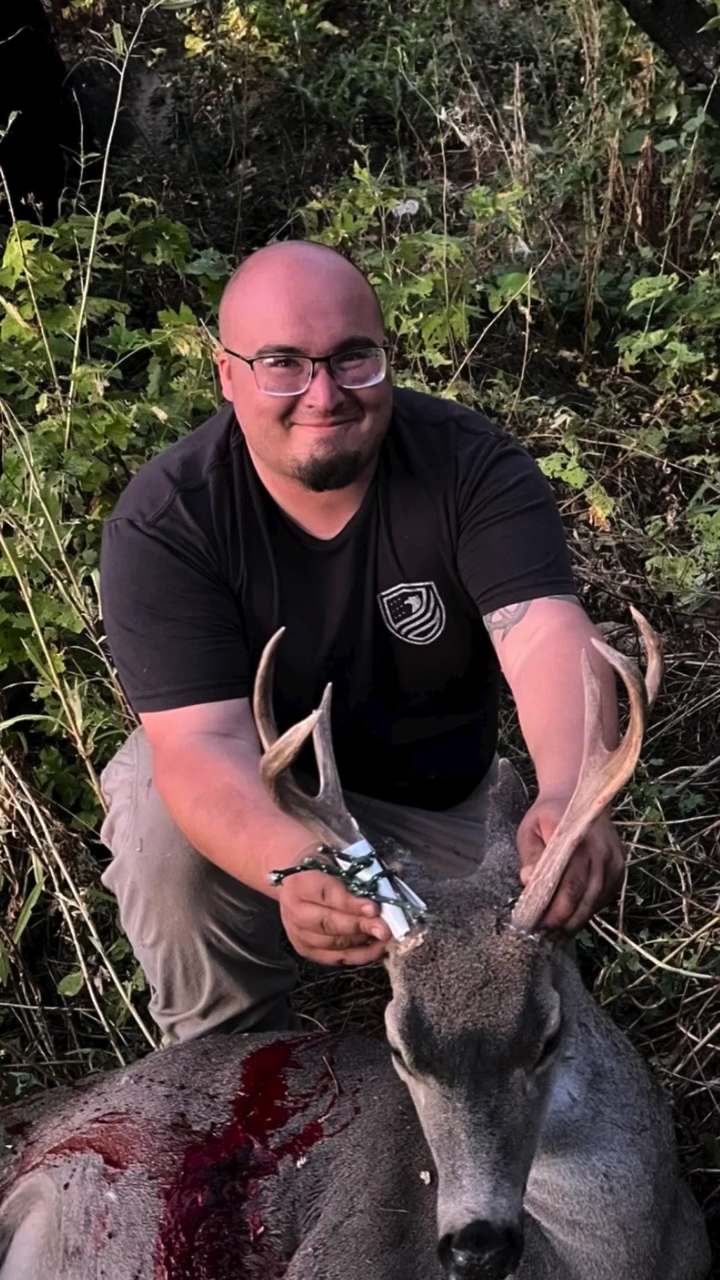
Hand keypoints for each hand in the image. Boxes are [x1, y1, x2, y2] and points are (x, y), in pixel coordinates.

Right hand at [277, 866, 390, 965]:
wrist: (297, 883)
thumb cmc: (321, 870)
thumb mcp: (334, 865)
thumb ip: (353, 880)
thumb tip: (376, 903)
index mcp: (299, 884)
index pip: (327, 895)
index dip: (352, 904)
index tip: (374, 908)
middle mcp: (294, 913)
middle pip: (329, 924)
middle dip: (360, 926)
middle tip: (384, 928)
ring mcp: (299, 935)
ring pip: (335, 944)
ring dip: (363, 940)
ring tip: (383, 936)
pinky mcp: (307, 951)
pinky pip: (337, 958)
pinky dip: (360, 955)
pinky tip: (377, 948)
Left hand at [516, 796, 624, 933]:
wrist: (577, 795)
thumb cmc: (548, 815)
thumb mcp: (530, 828)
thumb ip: (530, 854)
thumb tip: (528, 880)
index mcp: (575, 838)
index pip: (568, 881)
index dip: (555, 907)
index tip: (538, 923)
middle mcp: (599, 850)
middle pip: (584, 895)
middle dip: (564, 918)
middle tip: (545, 933)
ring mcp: (613, 859)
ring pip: (597, 899)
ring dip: (577, 919)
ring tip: (558, 932)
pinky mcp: (620, 867)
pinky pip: (606, 895)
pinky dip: (590, 909)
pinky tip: (574, 918)